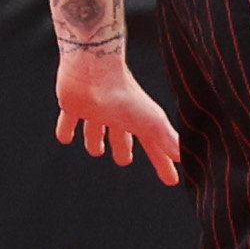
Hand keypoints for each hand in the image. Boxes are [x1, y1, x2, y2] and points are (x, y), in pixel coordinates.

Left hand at [50, 39, 183, 184]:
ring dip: (95, 140)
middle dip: (123, 148)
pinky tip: (64, 137)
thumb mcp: (151, 122)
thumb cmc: (124, 95)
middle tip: (123, 160)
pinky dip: (66, 128)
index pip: (153, 146)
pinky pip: (68, 120)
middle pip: (122, 136)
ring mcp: (94, 109)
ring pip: (96, 128)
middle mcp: (117, 115)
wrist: (93, 68)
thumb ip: (167, 140)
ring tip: (96, 150)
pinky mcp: (73, 105)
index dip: (161, 163)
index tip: (170, 180)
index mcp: (137, 120)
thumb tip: (185, 157)